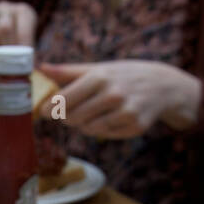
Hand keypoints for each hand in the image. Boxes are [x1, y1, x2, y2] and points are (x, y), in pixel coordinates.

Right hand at [0, 2, 36, 67]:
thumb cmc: (17, 38)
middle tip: (7, 63)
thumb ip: (29, 54)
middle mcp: (6, 6)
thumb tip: (32, 68)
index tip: (21, 61)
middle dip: (6, 49)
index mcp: (23, 11)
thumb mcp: (26, 42)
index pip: (24, 29)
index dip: (21, 47)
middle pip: (5, 28)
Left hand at [37, 60, 201, 137]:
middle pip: (73, 117)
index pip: (63, 99)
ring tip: (93, 112)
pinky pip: (105, 135)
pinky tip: (111, 118)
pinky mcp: (135, 126)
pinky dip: (102, 129)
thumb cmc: (124, 75)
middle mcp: (113, 94)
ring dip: (84, 124)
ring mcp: (125, 112)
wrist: (163, 85)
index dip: (49, 108)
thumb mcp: (98, 68)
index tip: (42, 111)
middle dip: (67, 116)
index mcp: (99, 77)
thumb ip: (69, 71)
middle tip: (70, 112)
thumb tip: (41, 68)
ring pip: (87, 128)